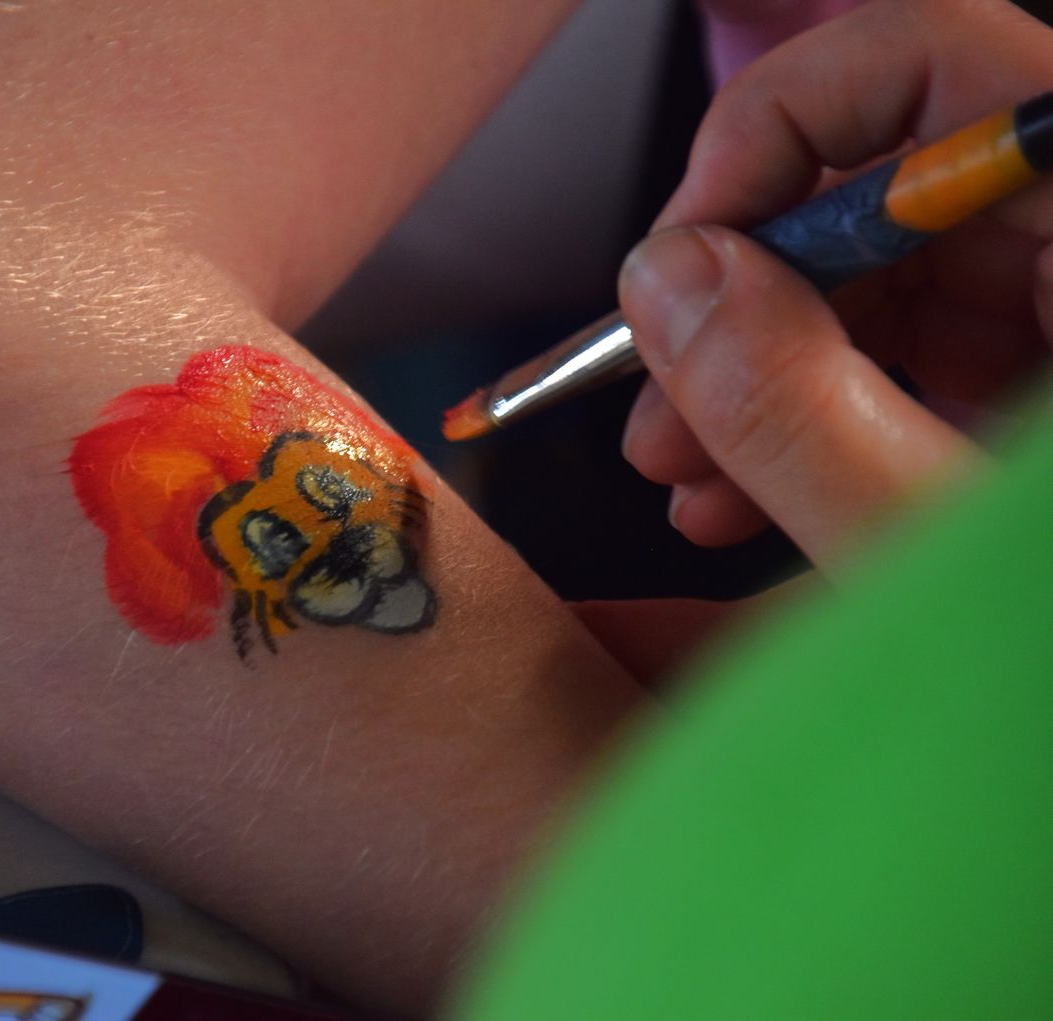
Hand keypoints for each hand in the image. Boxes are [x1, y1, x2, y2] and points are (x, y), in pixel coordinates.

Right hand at [618, 0, 1052, 572]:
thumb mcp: (943, 550)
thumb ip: (798, 408)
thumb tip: (670, 282)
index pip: (941, 66)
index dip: (782, 132)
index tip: (686, 251)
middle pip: (890, 181)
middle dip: (743, 289)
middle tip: (664, 395)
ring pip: (883, 272)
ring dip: (758, 364)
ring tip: (689, 472)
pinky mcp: (1046, 374)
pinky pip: (909, 347)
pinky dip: (811, 409)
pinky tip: (744, 491)